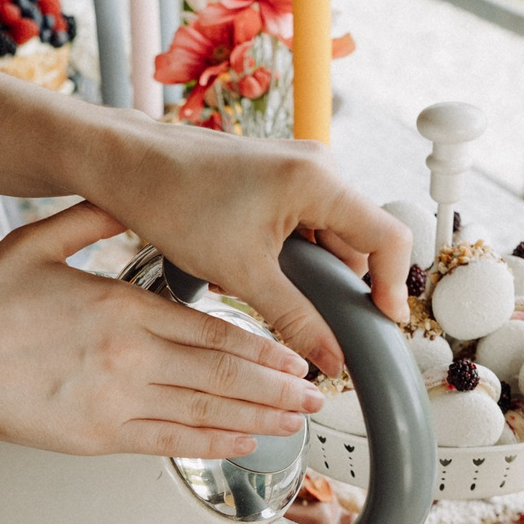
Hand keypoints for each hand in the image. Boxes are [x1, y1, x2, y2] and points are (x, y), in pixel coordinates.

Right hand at [0, 201, 323, 458]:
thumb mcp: (38, 244)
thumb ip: (92, 220)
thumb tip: (125, 199)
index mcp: (123, 308)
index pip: (212, 330)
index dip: (262, 347)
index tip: (295, 354)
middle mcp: (129, 358)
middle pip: (223, 375)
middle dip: (277, 387)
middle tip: (315, 394)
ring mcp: (117, 402)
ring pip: (206, 413)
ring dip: (259, 418)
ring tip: (295, 421)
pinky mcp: (99, 436)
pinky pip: (170, 443)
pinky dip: (212, 444)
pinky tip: (243, 443)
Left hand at [86, 120, 413, 375]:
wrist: (130, 166)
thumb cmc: (174, 201)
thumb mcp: (242, 273)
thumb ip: (297, 319)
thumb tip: (332, 359)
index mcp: (319, 179)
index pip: (389, 237)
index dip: (393, 286)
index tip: (383, 323)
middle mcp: (318, 165)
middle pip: (360, 238)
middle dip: (343, 284)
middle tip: (322, 324)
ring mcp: (300, 167)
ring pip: (331, 233)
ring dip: (314, 271)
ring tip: (274, 293)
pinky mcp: (280, 174)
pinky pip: (309, 221)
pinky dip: (295, 253)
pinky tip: (263, 271)